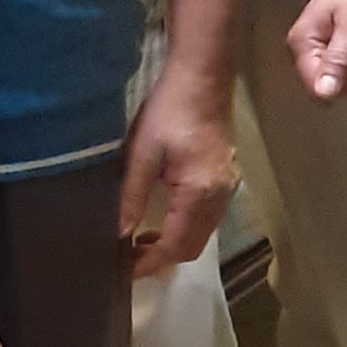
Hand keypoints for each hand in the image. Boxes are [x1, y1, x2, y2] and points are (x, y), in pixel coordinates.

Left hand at [121, 71, 235, 274]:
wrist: (203, 77)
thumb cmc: (170, 110)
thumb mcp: (142, 153)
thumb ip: (131, 196)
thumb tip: (119, 233)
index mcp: (199, 192)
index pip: (176, 245)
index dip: (150, 262)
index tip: (124, 270)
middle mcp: (219, 197)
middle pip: (193, 247)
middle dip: (162, 258)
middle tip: (129, 257)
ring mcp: (227, 188)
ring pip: (202, 234)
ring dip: (174, 244)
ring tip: (141, 240)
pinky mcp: (225, 178)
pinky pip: (207, 218)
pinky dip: (186, 228)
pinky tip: (164, 219)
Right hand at [289, 0, 346, 100]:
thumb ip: (337, 62)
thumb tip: (323, 94)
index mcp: (302, 42)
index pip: (316, 87)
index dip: (342, 83)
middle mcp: (304, 46)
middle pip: (326, 84)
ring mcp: (317, 43)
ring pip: (338, 76)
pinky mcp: (330, 40)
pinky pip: (344, 63)